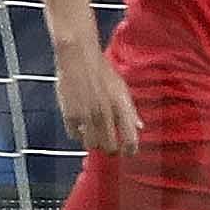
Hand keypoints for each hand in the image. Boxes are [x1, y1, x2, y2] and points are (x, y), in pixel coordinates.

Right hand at [60, 41, 141, 155]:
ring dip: (93, 143)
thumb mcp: (121, 88)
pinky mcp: (69, 114)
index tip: (128, 153)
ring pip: (91, 145)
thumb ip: (130, 110)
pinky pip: (74, 135)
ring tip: (94, 135)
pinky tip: (80, 126)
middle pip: (110, 147)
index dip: (130, 150)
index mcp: (121, 106)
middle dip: (111, 150)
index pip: (130, 139)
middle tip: (109, 147)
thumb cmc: (102, 70)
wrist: (78, 56)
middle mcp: (105, 113)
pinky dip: (77, 134)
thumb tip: (140, 127)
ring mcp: (86, 115)